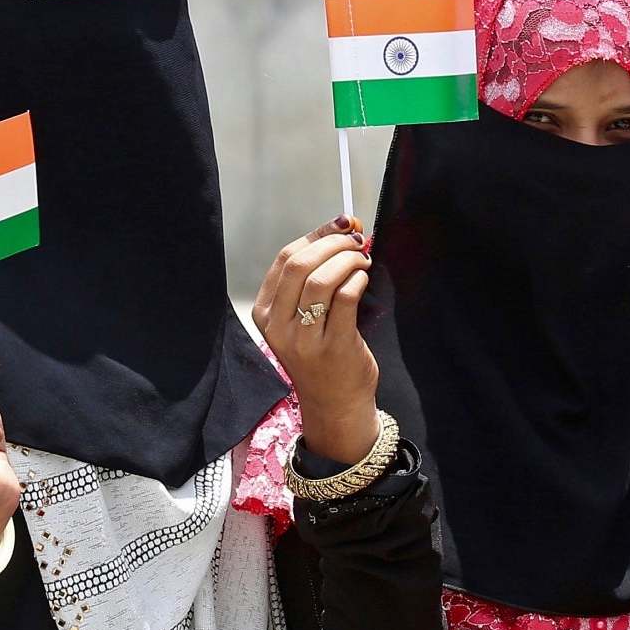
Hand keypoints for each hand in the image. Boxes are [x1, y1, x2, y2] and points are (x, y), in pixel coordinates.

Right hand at [255, 217, 378, 464]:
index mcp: (265, 312)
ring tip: (363, 259)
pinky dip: (356, 280)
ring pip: (321, 279)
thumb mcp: (302, 319)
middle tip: (357, 240)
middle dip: (333, 243)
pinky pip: (344, 299)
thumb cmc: (323, 356)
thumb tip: (343, 231)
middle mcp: (278, 325)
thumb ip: (314, 280)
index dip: (316, 235)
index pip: (285, 259)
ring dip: (347, 260)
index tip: (341, 225)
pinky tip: (364, 278)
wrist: (334, 404)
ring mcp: (303, 338)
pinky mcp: (332, 346)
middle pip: (300, 265)